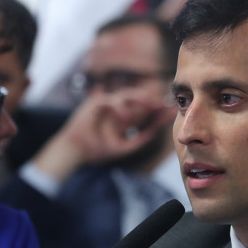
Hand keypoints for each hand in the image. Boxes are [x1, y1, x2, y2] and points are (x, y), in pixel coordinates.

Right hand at [32, 88, 174, 182]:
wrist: (76, 152)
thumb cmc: (96, 150)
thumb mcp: (123, 147)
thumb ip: (139, 139)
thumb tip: (155, 131)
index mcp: (124, 119)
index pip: (144, 112)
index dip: (157, 112)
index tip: (172, 113)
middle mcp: (117, 109)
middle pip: (139, 102)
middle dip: (153, 103)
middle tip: (167, 105)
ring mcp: (107, 104)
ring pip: (127, 96)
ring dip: (140, 99)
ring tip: (153, 104)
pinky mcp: (95, 103)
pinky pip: (111, 101)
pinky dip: (119, 108)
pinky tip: (127, 116)